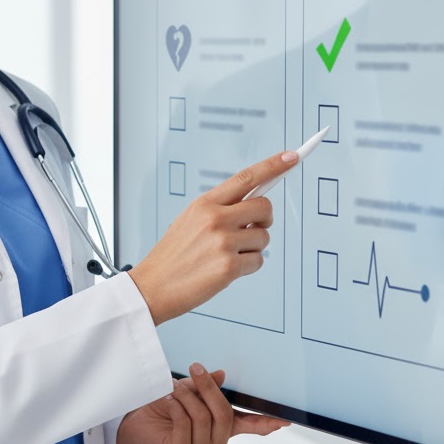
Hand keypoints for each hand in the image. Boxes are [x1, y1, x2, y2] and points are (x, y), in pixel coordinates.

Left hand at [115, 364, 290, 443]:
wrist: (133, 419)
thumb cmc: (163, 404)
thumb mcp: (188, 389)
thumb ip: (206, 386)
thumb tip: (221, 375)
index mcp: (220, 426)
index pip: (248, 426)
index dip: (266, 424)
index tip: (284, 421)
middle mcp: (214, 441)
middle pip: (224, 415)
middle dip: (209, 389)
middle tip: (196, 368)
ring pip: (202, 417)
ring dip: (186, 396)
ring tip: (173, 388)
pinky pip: (184, 423)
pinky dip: (174, 406)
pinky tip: (166, 401)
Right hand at [127, 150, 296, 325]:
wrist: (152, 286)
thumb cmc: (173, 255)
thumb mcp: (190, 220)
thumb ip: (220, 209)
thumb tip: (256, 203)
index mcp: (204, 204)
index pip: (246, 178)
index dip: (272, 166)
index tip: (291, 157)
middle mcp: (214, 218)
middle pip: (264, 207)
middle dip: (264, 220)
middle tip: (252, 230)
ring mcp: (223, 242)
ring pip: (264, 237)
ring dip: (253, 248)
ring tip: (226, 256)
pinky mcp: (229, 267)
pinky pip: (258, 261)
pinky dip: (248, 267)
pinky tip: (225, 271)